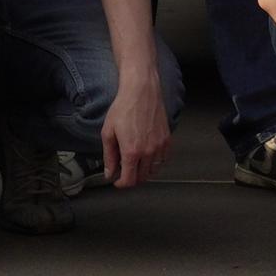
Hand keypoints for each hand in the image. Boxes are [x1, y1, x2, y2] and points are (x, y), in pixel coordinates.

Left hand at [100, 73, 171, 190]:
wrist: (141, 91)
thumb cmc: (124, 108)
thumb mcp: (108, 132)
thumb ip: (109, 156)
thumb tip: (109, 172)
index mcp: (132, 151)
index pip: (129, 180)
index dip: (121, 184)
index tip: (117, 181)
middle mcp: (148, 151)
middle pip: (142, 178)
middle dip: (131, 177)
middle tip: (123, 170)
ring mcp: (160, 146)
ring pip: (154, 170)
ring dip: (143, 171)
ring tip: (134, 162)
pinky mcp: (167, 140)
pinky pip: (163, 160)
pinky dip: (155, 162)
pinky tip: (147, 155)